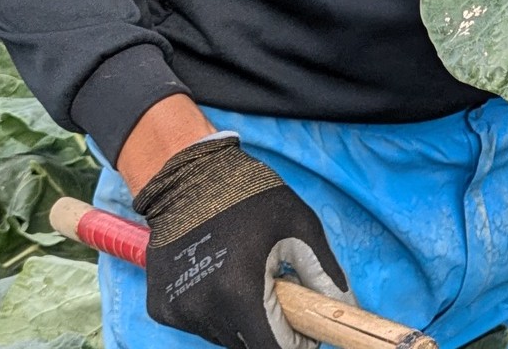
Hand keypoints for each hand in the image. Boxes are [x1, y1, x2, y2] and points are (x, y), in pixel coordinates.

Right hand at [132, 136, 350, 348]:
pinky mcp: (161, 308)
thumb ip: (324, 274)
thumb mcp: (300, 227)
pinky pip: (200, 323)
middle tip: (278, 291)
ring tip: (249, 276)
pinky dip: (216, 310)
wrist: (188, 176)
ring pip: (224, 336)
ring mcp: (178, 311)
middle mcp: (204, 309)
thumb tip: (346, 307)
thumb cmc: (250, 195)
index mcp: (240, 291)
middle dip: (270, 328)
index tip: (305, 331)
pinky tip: (220, 275)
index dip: (294, 344)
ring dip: (243, 319)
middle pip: (248, 345)